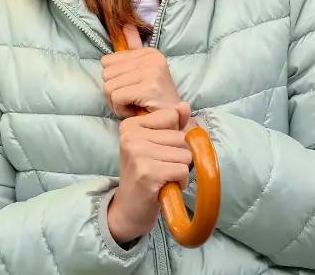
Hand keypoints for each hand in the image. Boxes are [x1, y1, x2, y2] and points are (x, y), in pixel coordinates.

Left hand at [101, 25, 181, 118]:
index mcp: (149, 52)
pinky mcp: (149, 88)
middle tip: (130, 100)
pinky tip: (134, 111)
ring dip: (116, 103)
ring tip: (133, 104)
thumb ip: (134, 49)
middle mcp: (151, 58)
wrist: (174, 121)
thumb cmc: (155, 100)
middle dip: (113, 92)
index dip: (114, 79)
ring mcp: (151, 72)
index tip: (130, 88)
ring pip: (108, 87)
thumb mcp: (144, 71)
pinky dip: (120, 109)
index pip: (106, 61)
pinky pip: (116, 97)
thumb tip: (125, 25)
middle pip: (106, 74)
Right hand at [107, 102, 192, 243]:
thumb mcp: (156, 144)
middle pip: (180, 137)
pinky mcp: (147, 172)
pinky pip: (182, 170)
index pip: (172, 116)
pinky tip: (165, 186)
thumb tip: (184, 105)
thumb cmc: (146, 175)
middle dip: (178, 156)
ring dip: (180, 170)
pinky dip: (180, 182)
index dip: (174, 138)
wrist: (129, 209)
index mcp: (131, 124)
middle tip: (161, 168)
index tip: (159, 151)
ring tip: (163, 177)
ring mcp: (137, 153)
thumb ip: (172, 124)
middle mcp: (131, 135)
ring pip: (184, 154)